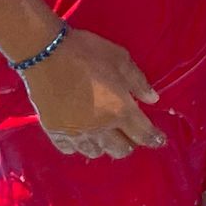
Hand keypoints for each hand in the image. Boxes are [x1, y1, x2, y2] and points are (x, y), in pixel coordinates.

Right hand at [20, 27, 166, 159]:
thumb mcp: (121, 59)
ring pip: (96, 152)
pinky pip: (70, 150)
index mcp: (120, 110)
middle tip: (129, 131)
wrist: (46, 53)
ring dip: (105, 145)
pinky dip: (79, 145)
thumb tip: (153, 99)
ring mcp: (76, 133)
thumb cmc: (88, 52)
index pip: (143, 134)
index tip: (159, 140)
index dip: (154, 139)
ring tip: (105, 133)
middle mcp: (100, 128)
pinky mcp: (54, 132)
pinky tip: (81, 135)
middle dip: (129, 143)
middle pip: (121, 149)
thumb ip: (138, 82)